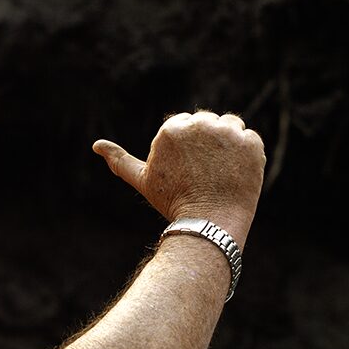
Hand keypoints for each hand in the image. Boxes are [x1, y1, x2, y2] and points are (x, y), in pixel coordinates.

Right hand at [93, 111, 265, 246]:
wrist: (208, 225)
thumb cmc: (174, 203)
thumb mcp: (143, 180)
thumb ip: (120, 160)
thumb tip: (96, 146)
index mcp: (172, 128)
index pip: (188, 126)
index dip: (191, 150)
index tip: (191, 171)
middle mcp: (199, 124)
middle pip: (210, 123)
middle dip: (210, 145)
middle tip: (207, 174)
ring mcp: (227, 132)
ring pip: (232, 127)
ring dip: (230, 146)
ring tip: (222, 173)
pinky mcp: (250, 142)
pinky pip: (252, 140)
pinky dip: (248, 156)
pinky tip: (237, 174)